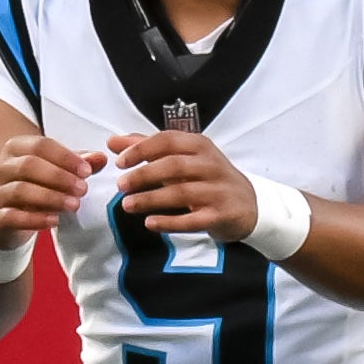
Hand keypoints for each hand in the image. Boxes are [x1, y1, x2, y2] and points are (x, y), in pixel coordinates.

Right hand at [0, 136, 98, 255]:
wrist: (3, 219)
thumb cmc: (32, 188)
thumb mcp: (54, 172)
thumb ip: (76, 164)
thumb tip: (101, 157)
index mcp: (17, 148)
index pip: (41, 145)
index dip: (65, 157)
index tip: (87, 170)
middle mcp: (2, 167)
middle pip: (29, 165)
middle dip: (59, 177)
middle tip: (83, 189)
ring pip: (20, 190)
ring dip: (51, 197)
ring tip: (74, 205)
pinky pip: (12, 216)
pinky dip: (35, 219)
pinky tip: (55, 221)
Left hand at [108, 129, 257, 239]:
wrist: (249, 205)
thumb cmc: (209, 178)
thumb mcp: (184, 158)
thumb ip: (148, 149)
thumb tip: (113, 142)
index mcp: (200, 146)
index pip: (168, 140)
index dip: (141, 149)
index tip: (120, 161)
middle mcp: (211, 165)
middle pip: (173, 165)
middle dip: (144, 174)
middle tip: (121, 185)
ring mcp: (217, 191)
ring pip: (181, 193)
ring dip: (151, 199)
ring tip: (128, 205)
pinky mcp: (221, 215)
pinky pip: (192, 220)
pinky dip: (169, 222)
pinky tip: (150, 223)